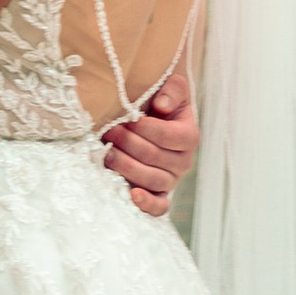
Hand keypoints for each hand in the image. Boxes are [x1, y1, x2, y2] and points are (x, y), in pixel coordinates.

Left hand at [102, 66, 196, 218]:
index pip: (167, 136)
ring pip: (152, 180)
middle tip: (108, 130)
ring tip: (106, 153)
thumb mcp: (171, 88)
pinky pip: (159, 207)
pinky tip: (132, 195)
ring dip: (126, 166)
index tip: (124, 118)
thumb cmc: (159, 103)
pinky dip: (147, 204)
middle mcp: (183, 162)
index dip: (144, 128)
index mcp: (189, 136)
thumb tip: (162, 105)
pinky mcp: (159, 194)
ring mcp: (170, 180)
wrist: (152, 120)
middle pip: (154, 157)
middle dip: (127, 143)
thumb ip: (173, 89)